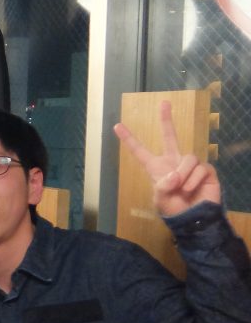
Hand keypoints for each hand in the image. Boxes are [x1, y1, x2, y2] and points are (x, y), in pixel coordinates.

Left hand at [114, 100, 220, 216]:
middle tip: (164, 103)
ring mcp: (190, 165)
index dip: (129, 139)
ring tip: (183, 188)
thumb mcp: (160, 199)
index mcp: (156, 168)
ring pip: (188, 157)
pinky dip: (194, 180)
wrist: (194, 219)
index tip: (117, 126)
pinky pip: (200, 167)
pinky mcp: (206, 170)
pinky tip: (193, 189)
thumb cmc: (173, 209)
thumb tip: (175, 174)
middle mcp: (173, 162)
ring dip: (184, 174)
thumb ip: (163, 186)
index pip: (140, 152)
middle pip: (170, 137)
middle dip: (166, 120)